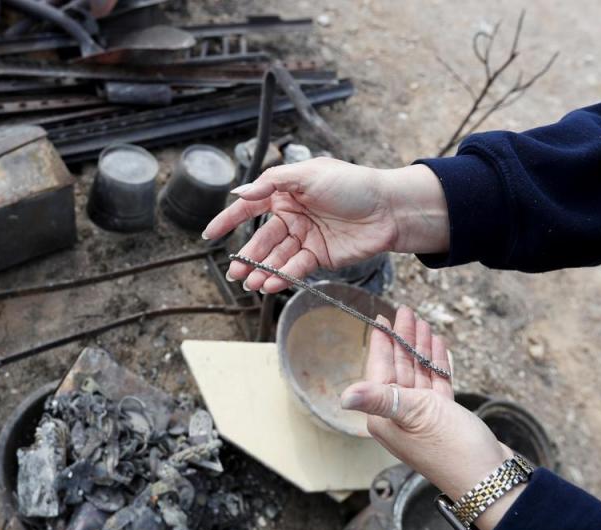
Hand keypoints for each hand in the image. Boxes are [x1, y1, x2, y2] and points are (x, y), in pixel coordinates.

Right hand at [202, 158, 449, 292]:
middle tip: (233, 273)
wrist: (390, 210)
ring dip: (261, 271)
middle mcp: (293, 216)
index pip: (250, 207)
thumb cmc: (354, 184)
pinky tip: (270, 284)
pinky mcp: (320, 257)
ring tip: (249, 283)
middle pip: (262, 240)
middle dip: (246, 257)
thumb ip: (273, 182)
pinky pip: (295, 268)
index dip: (229, 220)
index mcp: (287, 193)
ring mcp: (306, 238)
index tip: (210, 235)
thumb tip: (240, 192)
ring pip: (276, 258)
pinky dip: (282, 277)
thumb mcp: (309, 174)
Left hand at [340, 307, 519, 529]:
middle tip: (407, 311)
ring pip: (418, 373)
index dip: (382, 342)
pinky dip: (437, 365)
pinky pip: (436, 384)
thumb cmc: (452, 450)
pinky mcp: (443, 418)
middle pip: (398, 368)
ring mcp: (421, 417)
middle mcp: (399, 416)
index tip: (382, 318)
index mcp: (385, 416)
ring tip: (423, 322)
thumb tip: (344, 396)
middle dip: (403, 338)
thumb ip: (380, 399)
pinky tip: (439, 347)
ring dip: (421, 348)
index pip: (379, 370)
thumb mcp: (415, 416)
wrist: (489, 479)